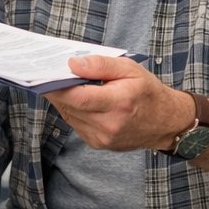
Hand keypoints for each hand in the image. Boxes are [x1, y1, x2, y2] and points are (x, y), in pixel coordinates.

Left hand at [46, 55, 191, 151]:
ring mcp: (102, 138)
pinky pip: (76, 124)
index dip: (57, 86)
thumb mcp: (130, 69)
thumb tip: (72, 64)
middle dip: (57, 90)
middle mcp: (109, 125)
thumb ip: (101, 65)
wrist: (165, 123)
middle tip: (47, 74)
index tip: (43, 74)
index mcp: (119, 103)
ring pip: (70, 116)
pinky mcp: (98, 144)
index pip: (79, 97)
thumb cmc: (148, 92)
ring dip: (64, 100)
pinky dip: (73, 110)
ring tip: (62, 83)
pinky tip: (78, 99)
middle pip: (70, 107)